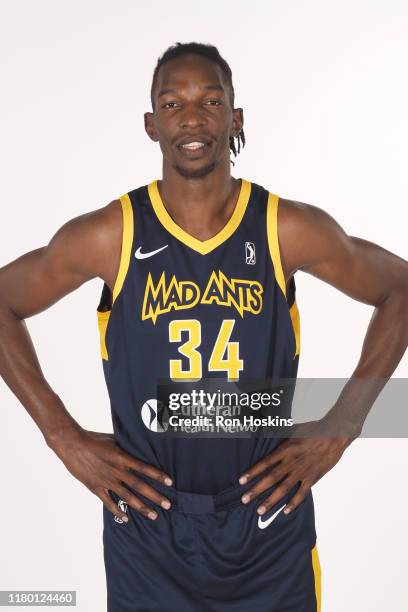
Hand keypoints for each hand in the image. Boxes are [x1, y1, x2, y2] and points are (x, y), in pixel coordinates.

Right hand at [49, 426, 172, 520]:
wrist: (72, 444)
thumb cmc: (93, 439)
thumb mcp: (114, 439)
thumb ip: (126, 446)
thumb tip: (140, 445)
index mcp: (122, 457)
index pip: (144, 468)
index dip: (158, 475)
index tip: (169, 482)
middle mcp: (117, 470)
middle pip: (139, 485)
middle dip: (155, 496)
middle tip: (167, 505)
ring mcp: (106, 480)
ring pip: (127, 496)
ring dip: (141, 507)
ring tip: (154, 515)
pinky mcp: (96, 487)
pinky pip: (109, 502)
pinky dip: (118, 511)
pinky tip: (126, 519)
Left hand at [238, 418, 354, 515]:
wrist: (334, 435)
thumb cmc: (314, 430)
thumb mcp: (293, 430)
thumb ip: (280, 438)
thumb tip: (266, 435)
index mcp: (285, 449)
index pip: (264, 463)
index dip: (252, 472)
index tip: (241, 481)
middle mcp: (291, 462)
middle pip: (271, 478)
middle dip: (256, 490)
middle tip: (244, 500)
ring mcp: (302, 472)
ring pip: (283, 489)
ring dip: (271, 500)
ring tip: (260, 510)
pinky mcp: (312, 478)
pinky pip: (301, 494)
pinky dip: (293, 504)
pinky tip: (285, 512)